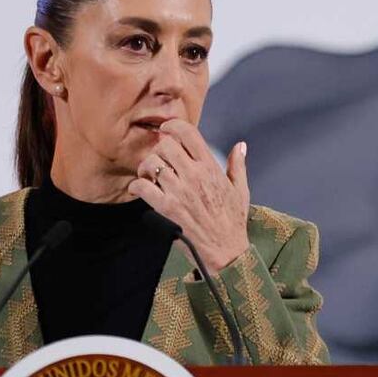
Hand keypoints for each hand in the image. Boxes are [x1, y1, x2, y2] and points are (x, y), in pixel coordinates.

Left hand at [128, 119, 249, 273]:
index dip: (173, 126)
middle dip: (159, 149)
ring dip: (146, 168)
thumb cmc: (233, 222)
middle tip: (159, 159)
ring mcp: (179, 192)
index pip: (188, 133)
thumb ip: (238, 165)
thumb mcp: (241, 190)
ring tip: (148, 175)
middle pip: (166, 145)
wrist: (226, 251)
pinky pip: (143, 188)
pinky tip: (139, 189)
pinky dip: (137, 186)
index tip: (166, 129)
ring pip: (152, 164)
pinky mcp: (167, 209)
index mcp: (210, 168)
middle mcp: (194, 176)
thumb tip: (240, 146)